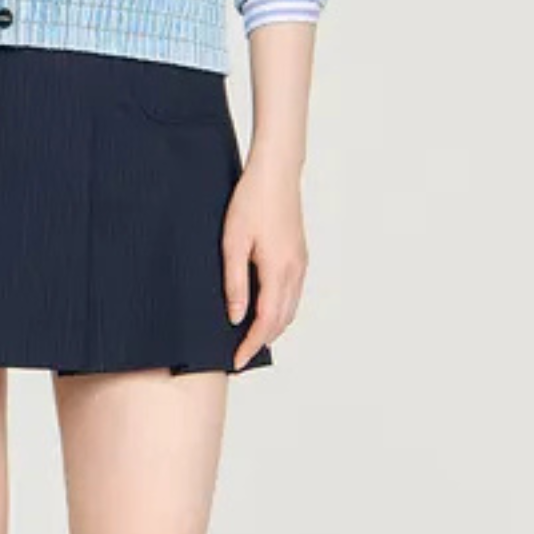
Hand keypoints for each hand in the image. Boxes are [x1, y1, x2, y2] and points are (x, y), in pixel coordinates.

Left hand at [222, 148, 307, 369]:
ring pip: (290, 308)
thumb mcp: (233, 242)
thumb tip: (235, 317)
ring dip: (272, 327)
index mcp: (278, 270)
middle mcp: (294, 271)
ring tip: (250, 338)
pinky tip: (264, 309)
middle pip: (281, 320)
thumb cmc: (251, 201)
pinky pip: (293, 294)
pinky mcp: (300, 255)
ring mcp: (300, 263)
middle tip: (241, 354)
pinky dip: (280, 310)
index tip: (238, 361)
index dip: (252, 344)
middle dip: (262, 340)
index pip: (265, 321)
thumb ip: (235, 282)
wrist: (277, 172)